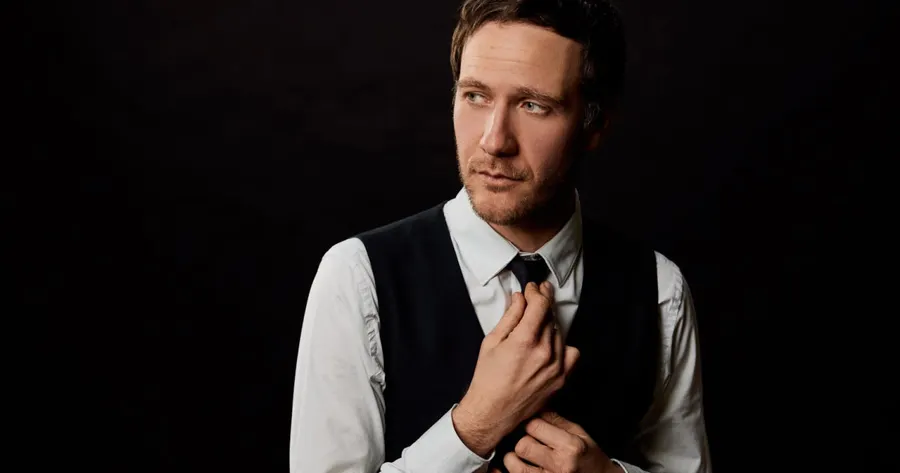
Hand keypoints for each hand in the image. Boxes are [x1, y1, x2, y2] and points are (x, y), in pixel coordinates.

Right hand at [452, 282, 580, 456]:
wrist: (492, 412)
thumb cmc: (487, 378)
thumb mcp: (491, 341)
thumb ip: (510, 316)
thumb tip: (520, 297)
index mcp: (524, 341)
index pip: (540, 305)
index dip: (537, 291)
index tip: (532, 288)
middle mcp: (544, 353)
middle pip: (550, 317)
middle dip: (542, 304)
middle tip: (535, 297)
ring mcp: (556, 367)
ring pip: (559, 332)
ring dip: (549, 323)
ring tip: (536, 324)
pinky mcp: (561, 379)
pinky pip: (571, 353)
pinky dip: (563, 345)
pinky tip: (551, 344)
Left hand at [494, 411, 621, 472]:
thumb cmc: (589, 457)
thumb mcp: (580, 434)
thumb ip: (556, 420)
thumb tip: (536, 406)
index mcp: (570, 447)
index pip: (534, 426)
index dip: (531, 423)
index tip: (535, 425)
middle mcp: (559, 465)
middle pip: (522, 445)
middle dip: (523, 440)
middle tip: (531, 440)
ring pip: (514, 465)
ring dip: (515, 457)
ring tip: (526, 455)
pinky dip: (515, 468)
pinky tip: (522, 463)